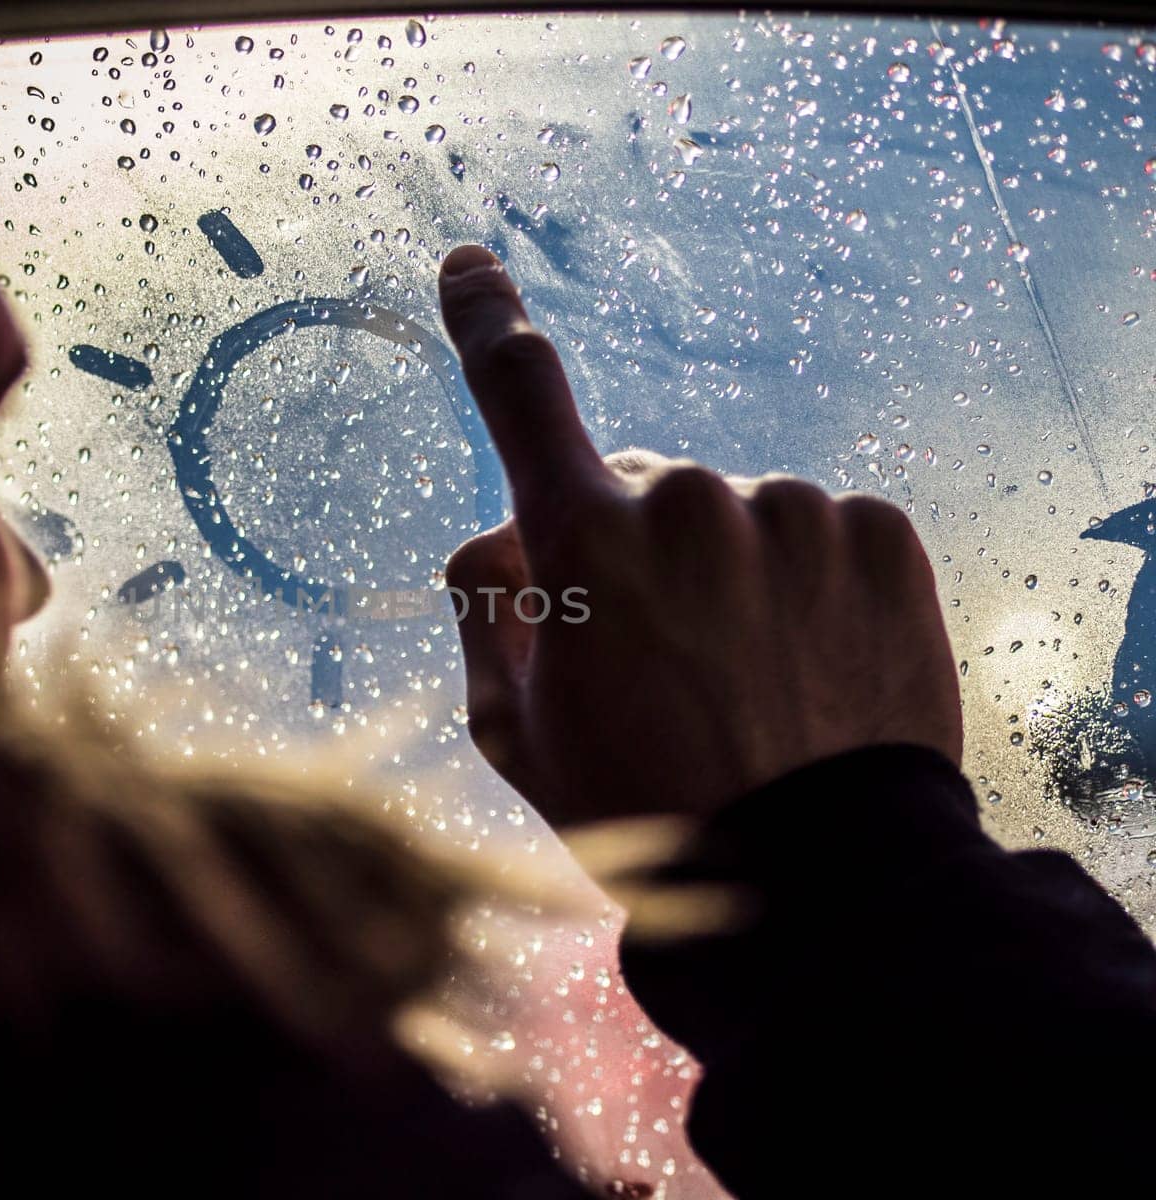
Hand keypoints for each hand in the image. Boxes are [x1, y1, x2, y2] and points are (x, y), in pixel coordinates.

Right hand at [438, 245, 961, 826]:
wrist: (822, 883)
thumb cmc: (647, 812)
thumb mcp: (514, 732)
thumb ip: (487, 608)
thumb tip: (501, 537)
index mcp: (584, 543)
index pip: (519, 394)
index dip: (486, 322)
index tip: (471, 269)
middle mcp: (689, 500)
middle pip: (636, 485)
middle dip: (628, 546)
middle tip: (657, 659)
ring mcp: (794, 512)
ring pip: (730, 513)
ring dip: (721, 568)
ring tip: (744, 679)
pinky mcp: (880, 533)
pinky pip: (814, 528)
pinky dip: (799, 577)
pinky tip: (804, 660)